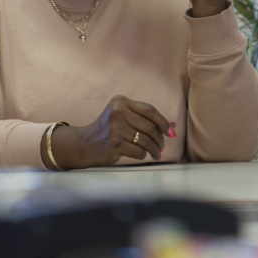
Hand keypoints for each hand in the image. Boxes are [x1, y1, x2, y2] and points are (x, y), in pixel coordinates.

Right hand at [41, 95, 176, 169]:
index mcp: (121, 102)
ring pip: (145, 140)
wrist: (84, 144)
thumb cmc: (109, 131)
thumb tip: (173, 126)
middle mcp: (118, 112)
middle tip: (163, 146)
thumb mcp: (125, 119)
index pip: (149, 110)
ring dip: (155, 149)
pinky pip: (138, 150)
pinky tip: (142, 155)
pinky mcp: (114, 144)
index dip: (163, 121)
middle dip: (160, 138)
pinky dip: (143, 154)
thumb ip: (146, 120)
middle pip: (149, 126)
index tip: (171, 132)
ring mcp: (115, 128)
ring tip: (157, 153)